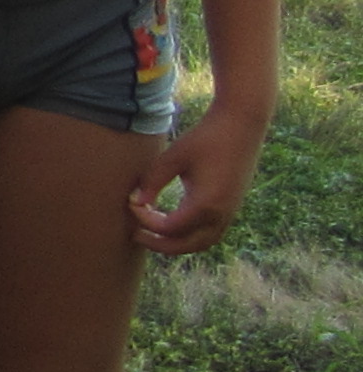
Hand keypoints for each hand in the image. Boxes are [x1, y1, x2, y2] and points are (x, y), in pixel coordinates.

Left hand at [126, 97, 269, 255]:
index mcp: (206, 204)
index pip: (169, 228)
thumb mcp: (172, 157)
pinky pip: (211, 233)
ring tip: (152, 232)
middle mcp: (221, 214)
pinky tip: (171, 221)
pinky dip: (190, 235)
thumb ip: (152, 182)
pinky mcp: (232, 207)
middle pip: (186, 245)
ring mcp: (230, 213)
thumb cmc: (204, 138)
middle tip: (135, 234)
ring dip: (176, 243)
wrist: (241, 126)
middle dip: (159, 244)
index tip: (131, 204)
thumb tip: (134, 202)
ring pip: (201, 243)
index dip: (145, 221)